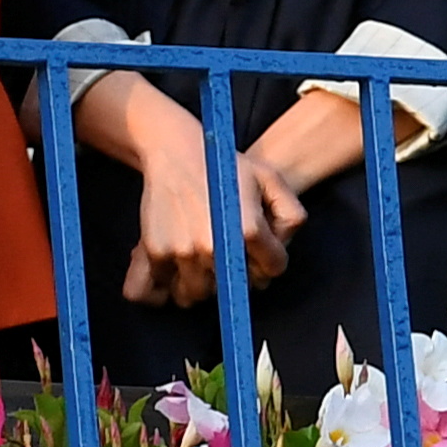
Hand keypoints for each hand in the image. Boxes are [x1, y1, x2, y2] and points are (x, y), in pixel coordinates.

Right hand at [120, 134, 302, 308]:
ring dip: (201, 284)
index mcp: (248, 230)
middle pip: (233, 289)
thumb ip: (291, 216)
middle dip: (235, 275)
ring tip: (200, 262)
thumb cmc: (224, 166)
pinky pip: (156, 291)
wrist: (175, 151)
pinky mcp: (156, 252)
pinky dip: (162, 291)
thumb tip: (280, 250)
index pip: (272, 269)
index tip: (259, 251)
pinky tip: (171, 278)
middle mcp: (214, 247)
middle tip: (228, 252)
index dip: (269, 261)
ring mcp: (183, 252)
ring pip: (197, 295)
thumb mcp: (270, 179)